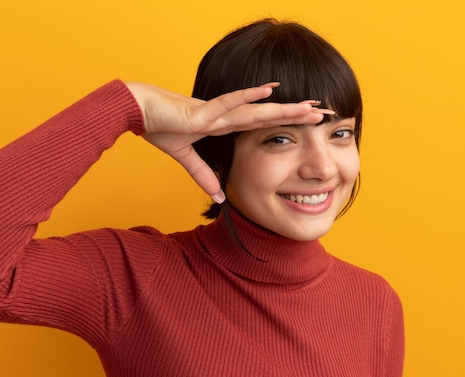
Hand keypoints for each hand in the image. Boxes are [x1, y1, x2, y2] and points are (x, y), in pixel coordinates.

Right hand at [126, 82, 333, 202]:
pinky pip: (228, 104)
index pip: (261, 124)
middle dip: (296, 115)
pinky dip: (247, 98)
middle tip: (324, 113)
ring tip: (310, 106)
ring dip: (284, 108)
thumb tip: (219, 198)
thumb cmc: (159, 127)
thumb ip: (203, 175)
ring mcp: (216, 112)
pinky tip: (269, 90)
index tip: (308, 122)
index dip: (285, 122)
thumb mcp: (186, 157)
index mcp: (223, 124)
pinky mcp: (202, 112)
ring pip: (257, 110)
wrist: (139, 110)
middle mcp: (226, 115)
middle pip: (268, 116)